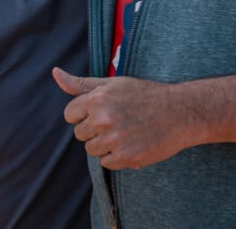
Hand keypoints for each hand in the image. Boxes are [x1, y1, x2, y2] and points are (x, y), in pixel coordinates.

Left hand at [53, 67, 195, 169]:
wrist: (180, 112)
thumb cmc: (144, 95)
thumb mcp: (113, 84)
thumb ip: (81, 83)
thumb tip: (55, 73)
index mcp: (97, 98)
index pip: (70, 115)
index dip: (84, 114)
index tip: (102, 112)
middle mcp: (103, 119)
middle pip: (80, 134)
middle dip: (95, 129)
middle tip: (118, 121)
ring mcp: (115, 140)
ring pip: (92, 150)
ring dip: (105, 144)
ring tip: (126, 132)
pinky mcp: (127, 157)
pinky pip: (107, 163)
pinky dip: (118, 156)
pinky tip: (133, 143)